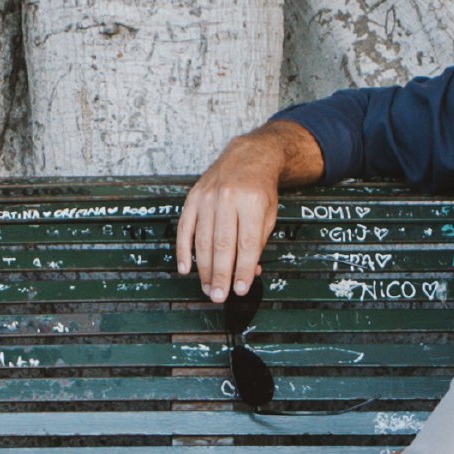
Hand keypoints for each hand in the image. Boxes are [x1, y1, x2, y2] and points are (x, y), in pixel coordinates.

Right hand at [176, 131, 288, 301]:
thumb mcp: (269, 213)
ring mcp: (207, 198)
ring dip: (204, 269)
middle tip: (219, 296)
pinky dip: (183, 250)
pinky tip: (185, 268)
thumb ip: (258, 243)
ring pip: (203, 240)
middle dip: (220, 275)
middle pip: (222, 245)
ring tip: (207, 288)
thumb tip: (247, 273)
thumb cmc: (260, 189)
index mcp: (252, 202)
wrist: (247, 157)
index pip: (247, 243)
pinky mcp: (193, 198)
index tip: (240, 289)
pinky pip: (185, 229)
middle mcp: (228, 198)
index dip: (243, 270)